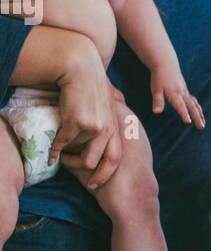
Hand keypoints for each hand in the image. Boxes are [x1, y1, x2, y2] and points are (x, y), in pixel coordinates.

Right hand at [51, 36, 123, 189]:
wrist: (80, 66)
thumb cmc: (92, 78)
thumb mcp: (109, 91)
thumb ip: (115, 101)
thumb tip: (120, 99)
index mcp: (117, 125)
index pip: (115, 157)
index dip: (105, 174)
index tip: (94, 183)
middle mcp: (108, 129)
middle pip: (96, 162)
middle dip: (82, 169)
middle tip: (70, 166)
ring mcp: (94, 127)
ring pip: (77, 153)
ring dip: (67, 154)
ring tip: (60, 147)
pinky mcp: (77, 124)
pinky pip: (63, 145)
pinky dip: (54, 151)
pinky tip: (50, 154)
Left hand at [150, 65, 204, 128]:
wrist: (165, 64)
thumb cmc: (159, 77)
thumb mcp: (156, 89)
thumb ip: (157, 101)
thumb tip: (156, 112)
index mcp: (174, 93)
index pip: (180, 105)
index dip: (184, 113)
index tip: (188, 122)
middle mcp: (182, 93)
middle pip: (191, 106)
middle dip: (197, 117)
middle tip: (201, 126)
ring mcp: (185, 92)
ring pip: (194, 104)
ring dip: (199, 114)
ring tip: (203, 123)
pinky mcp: (186, 91)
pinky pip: (193, 101)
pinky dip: (197, 108)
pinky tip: (199, 113)